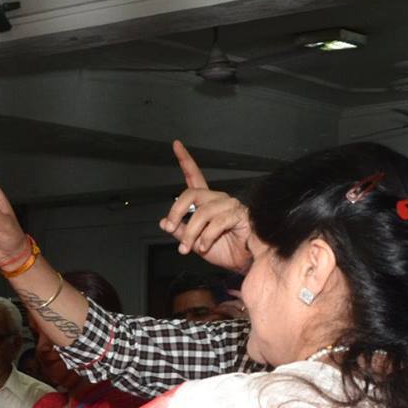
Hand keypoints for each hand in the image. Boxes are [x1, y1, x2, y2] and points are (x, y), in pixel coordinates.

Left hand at [157, 142, 251, 271]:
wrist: (244, 263)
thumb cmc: (224, 250)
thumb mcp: (194, 242)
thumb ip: (180, 230)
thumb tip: (164, 222)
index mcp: (207, 202)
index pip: (194, 177)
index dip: (185, 160)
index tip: (176, 144)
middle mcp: (218, 199)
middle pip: (191, 194)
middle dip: (176, 212)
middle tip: (170, 229)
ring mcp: (230, 205)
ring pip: (202, 213)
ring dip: (190, 234)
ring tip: (188, 248)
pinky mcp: (240, 215)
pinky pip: (217, 223)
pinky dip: (205, 238)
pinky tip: (204, 246)